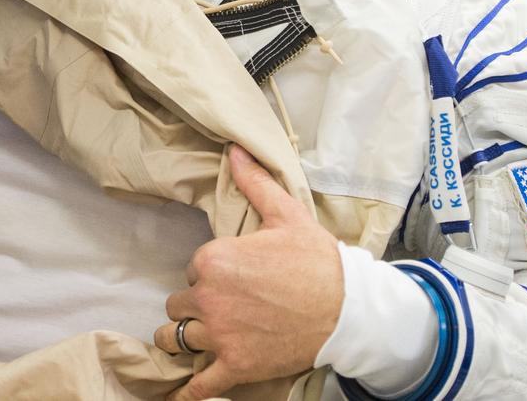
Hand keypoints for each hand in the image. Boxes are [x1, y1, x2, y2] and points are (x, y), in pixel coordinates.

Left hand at [154, 145, 343, 399]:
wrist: (350, 309)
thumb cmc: (318, 260)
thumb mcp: (286, 215)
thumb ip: (254, 183)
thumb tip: (235, 149)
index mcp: (213, 260)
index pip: (190, 270)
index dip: (207, 275)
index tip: (233, 278)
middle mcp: (208, 298)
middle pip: (178, 305)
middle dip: (194, 306)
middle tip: (222, 306)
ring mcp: (220, 335)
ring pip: (176, 339)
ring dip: (184, 339)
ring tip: (195, 339)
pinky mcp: (235, 366)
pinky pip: (199, 384)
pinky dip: (190, 390)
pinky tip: (182, 393)